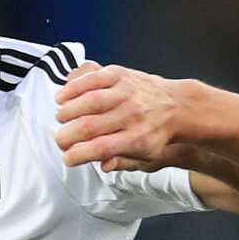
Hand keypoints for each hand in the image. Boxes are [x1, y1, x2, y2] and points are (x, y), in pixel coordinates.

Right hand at [56, 63, 195, 171]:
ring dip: (67, 110)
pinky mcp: (120, 75)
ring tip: (61, 118)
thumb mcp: (145, 156)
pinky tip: (64, 95)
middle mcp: (131, 113)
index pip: (100, 148)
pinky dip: (73, 86)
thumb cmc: (156, 132)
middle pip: (90, 126)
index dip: (77, 154)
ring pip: (88, 100)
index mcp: (136, 137)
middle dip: (67, 135)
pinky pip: (91, 77)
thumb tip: (103, 165)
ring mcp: (125, 92)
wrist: (177, 105)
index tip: (67, 158)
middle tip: (61, 140)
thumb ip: (122, 162)